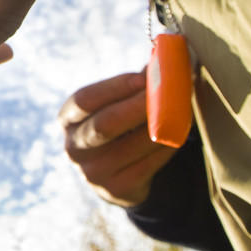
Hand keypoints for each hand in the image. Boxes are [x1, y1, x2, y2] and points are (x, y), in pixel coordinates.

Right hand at [59, 71, 179, 206]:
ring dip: (159, 126)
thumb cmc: (118, 128)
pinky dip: (166, 147)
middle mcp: (74, 148)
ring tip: (182, 109)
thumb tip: (162, 61)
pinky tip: (180, 133)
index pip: (84, 100)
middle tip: (167, 91)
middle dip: (137, 106)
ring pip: (130, 146)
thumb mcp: (115, 106)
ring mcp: (93, 172)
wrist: (118, 176)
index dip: (114, 87)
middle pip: (105, 125)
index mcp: (68, 120)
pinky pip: (147, 165)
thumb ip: (134, 85)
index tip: (144, 76)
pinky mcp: (116, 189)